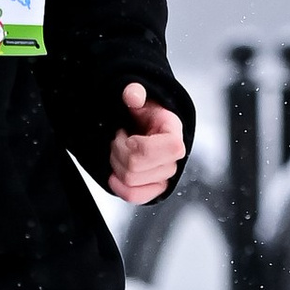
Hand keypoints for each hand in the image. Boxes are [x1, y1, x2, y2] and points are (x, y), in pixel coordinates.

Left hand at [107, 82, 186, 203]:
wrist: (146, 126)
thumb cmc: (144, 113)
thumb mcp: (140, 97)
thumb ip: (135, 92)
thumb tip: (133, 95)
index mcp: (174, 136)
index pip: (153, 151)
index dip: (132, 144)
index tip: (127, 133)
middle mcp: (174, 160)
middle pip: (134, 168)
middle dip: (118, 152)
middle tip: (119, 138)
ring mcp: (166, 177)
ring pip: (129, 182)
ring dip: (116, 164)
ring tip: (121, 149)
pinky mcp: (156, 189)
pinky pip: (136, 197)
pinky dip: (120, 188)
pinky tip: (115, 175)